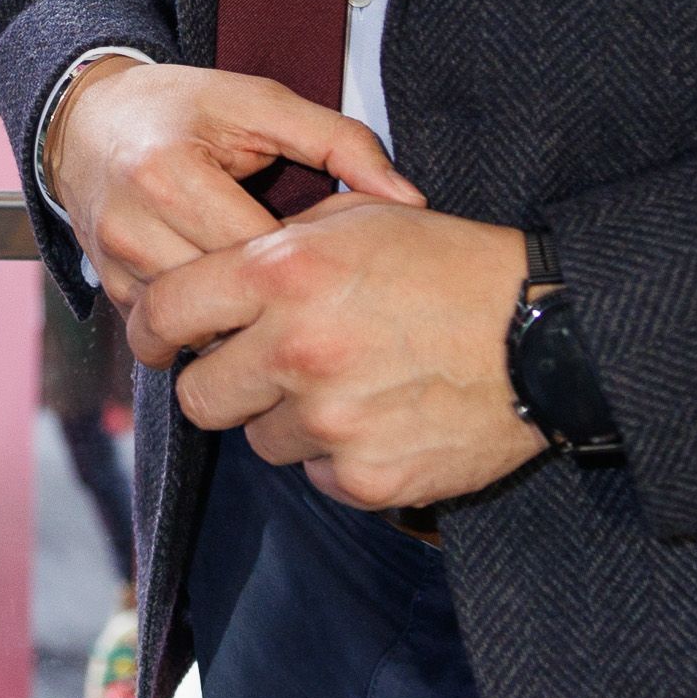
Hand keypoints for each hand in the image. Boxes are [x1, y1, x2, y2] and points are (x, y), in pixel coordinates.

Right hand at [42, 59, 418, 317]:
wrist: (86, 119)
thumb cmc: (182, 107)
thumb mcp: (264, 104)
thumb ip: (342, 142)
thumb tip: (411, 200)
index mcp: (173, 173)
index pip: (261, 255)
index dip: (306, 265)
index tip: (330, 259)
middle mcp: (134, 225)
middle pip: (230, 299)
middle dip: (276, 300)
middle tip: (314, 291)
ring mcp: (115, 263)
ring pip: (201, 325)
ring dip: (241, 316)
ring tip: (271, 294)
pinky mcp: (108, 288)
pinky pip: (173, 329)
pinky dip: (206, 321)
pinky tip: (229, 297)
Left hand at [133, 200, 540, 510]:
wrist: (545, 334)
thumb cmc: (450, 264)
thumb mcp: (357, 220)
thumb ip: (276, 244)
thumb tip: (218, 270)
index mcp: (281, 273)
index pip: (165, 311)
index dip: (151, 329)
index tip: (159, 339)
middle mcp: (295, 349)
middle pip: (198, 395)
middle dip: (221, 383)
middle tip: (261, 369)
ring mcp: (330, 420)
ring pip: (260, 440)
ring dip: (290, 419)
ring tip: (350, 384)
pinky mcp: (366, 477)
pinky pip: (317, 476)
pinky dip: (340, 456)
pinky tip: (384, 417)